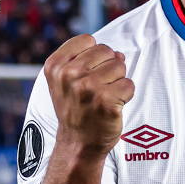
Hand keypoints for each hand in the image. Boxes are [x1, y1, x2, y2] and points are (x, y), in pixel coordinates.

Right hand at [43, 33, 134, 153]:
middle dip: (108, 68)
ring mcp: (87, 88)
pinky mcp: (106, 102)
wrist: (77, 143)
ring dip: (118, 81)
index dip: (94, 56)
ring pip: (120, 66)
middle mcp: (69, 74)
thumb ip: (86, 60)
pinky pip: (129, 85)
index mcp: (55, 66)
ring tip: (104, 97)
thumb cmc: (75, 109)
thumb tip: (119, 54)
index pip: (88, 40)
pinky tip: (112, 106)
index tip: (87, 74)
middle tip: (97, 90)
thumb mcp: (65, 80)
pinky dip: (126, 95)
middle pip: (106, 51)